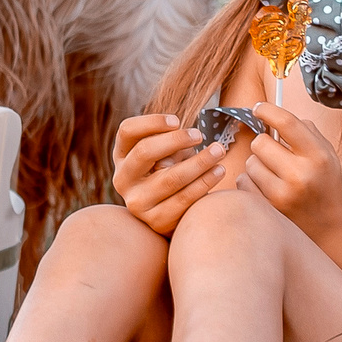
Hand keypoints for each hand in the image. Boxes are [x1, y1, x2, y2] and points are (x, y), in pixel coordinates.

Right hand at [111, 112, 229, 236]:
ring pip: (170, 177)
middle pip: (145, 151)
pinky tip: (219, 171)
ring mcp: (137, 203)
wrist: (171, 213)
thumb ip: (168, 145)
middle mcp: (123, 179)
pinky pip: (184, 199)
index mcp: (121, 156)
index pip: (127, 131)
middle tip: (200, 135)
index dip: (152, 122)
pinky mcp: (156, 221)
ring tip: (219, 150)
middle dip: (176, 140)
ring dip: (199, 161)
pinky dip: (205, 183)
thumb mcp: (163, 154)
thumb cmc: (169, 172)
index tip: (177, 120)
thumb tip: (184, 138)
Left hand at [242, 103, 341, 235]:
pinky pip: (243, 181)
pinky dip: (251, 181)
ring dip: (258, 164)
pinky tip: (267, 187)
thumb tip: (272, 113)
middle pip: (260, 142)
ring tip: (274, 174)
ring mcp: (282, 194)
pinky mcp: (268, 208)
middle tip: (275, 152)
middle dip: (264, 143)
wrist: (329, 224)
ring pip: (250, 162)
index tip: (258, 107)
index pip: (287, 123)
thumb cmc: (324, 182)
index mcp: (317, 156)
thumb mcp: (326, 153)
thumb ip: (304, 131)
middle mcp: (300, 175)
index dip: (268, 110)